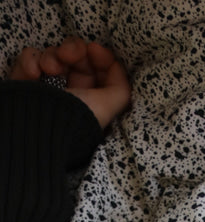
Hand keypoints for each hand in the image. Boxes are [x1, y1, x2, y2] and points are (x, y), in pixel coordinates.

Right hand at [8, 38, 130, 128]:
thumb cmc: (74, 120)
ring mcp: (47, 84)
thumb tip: (117, 66)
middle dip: (73, 50)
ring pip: (52, 54)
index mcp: (90, 97)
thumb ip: (120, 88)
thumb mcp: (105, 108)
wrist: (37, 130)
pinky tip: (32, 74)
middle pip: (75, 55)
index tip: (93, 50)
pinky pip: (29, 58)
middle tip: (66, 55)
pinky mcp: (26, 81)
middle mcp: (70, 90)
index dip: (99, 56)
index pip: (97, 68)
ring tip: (47, 70)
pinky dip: (30, 61)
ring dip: (51, 57)